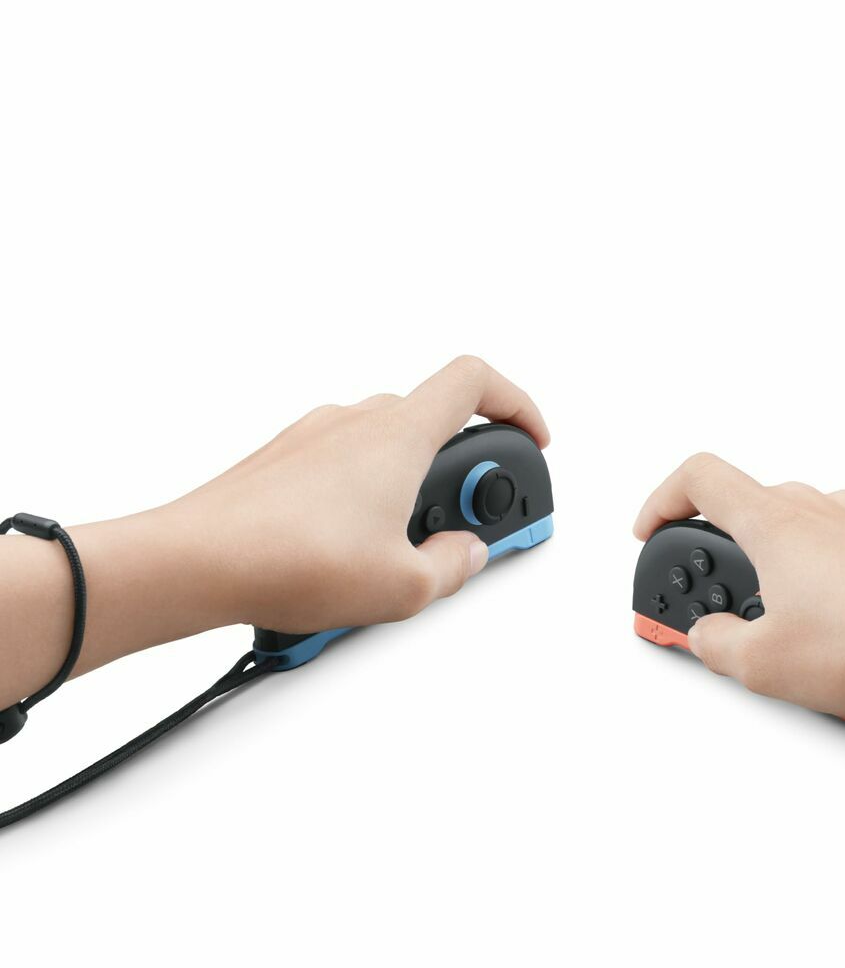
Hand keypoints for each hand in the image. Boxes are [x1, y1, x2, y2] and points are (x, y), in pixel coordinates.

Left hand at [171, 355, 549, 633]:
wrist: (192, 562)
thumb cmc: (288, 560)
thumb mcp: (403, 586)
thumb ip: (453, 565)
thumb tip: (464, 552)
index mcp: (398, 434)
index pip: (475, 380)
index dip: (517, 404)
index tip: (530, 441)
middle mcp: (355, 421)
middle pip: (432, 423)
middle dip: (458, 476)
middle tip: (460, 530)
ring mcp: (313, 438)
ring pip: (385, 450)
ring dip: (408, 492)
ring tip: (398, 557)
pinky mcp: (281, 463)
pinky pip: (342, 471)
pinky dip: (363, 503)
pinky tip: (349, 557)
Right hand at [634, 452, 844, 718]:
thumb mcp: (766, 666)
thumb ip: (716, 645)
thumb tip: (708, 635)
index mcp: (776, 523)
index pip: (699, 477)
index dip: (663, 501)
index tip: (654, 533)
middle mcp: (821, 507)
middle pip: (752, 512)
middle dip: (730, 563)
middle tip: (726, 613)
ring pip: (805, 534)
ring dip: (785, 574)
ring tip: (796, 636)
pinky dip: (834, 583)